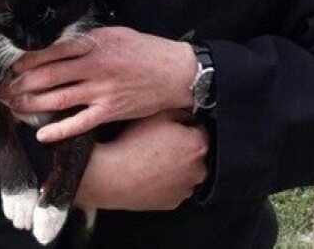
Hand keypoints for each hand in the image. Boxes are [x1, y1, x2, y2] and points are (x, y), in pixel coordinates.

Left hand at [0, 27, 196, 141]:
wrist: (175, 72)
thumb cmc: (146, 50)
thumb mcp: (117, 33)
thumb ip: (89, 39)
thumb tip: (62, 44)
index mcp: (95, 45)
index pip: (52, 52)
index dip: (28, 60)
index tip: (13, 65)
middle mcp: (95, 67)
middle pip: (48, 76)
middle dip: (21, 83)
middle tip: (4, 89)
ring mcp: (102, 91)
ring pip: (58, 98)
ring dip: (32, 104)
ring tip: (13, 106)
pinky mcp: (110, 110)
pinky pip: (80, 122)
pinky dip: (60, 129)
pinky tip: (42, 133)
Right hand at [75, 110, 208, 210]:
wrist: (113, 175)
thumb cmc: (134, 144)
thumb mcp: (158, 114)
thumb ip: (180, 111)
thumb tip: (187, 115)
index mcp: (197, 145)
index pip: (200, 129)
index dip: (184, 125)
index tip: (171, 127)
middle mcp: (198, 170)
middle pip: (194, 153)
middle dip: (182, 147)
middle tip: (160, 143)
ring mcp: (186, 189)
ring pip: (185, 172)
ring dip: (175, 165)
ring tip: (153, 159)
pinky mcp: (173, 202)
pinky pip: (174, 188)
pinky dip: (167, 181)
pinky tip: (151, 173)